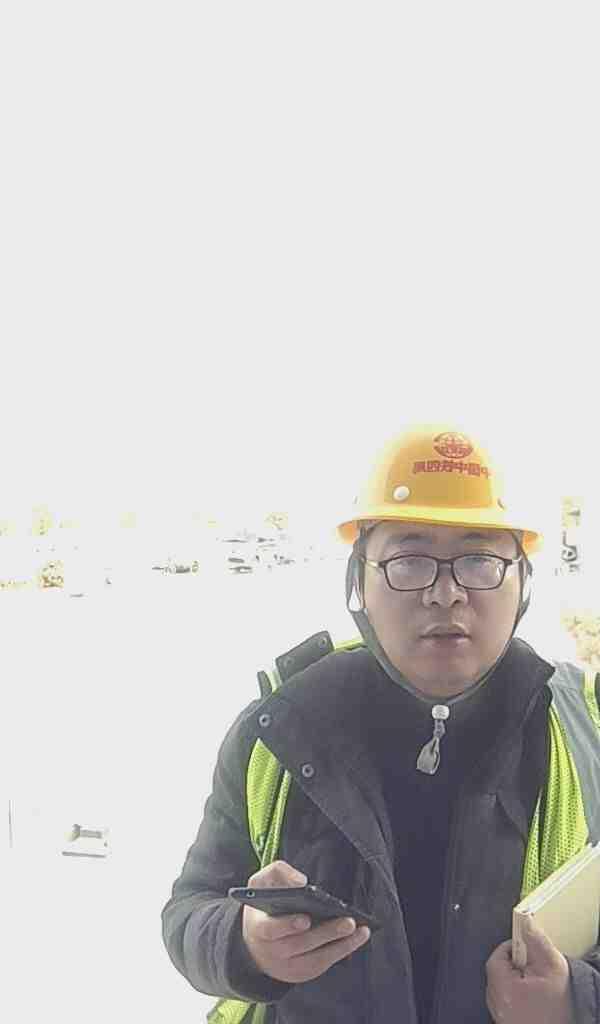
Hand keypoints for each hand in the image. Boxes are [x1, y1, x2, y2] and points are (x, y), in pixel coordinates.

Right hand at [240, 859, 370, 983]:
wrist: (256, 945)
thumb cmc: (264, 908)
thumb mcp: (261, 884)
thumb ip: (278, 872)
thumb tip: (300, 882)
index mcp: (258, 927)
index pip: (270, 929)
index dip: (287, 926)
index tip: (306, 919)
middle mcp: (271, 951)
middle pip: (300, 944)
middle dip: (326, 934)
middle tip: (348, 922)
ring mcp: (286, 966)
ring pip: (314, 958)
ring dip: (340, 945)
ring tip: (360, 930)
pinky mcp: (300, 973)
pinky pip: (321, 964)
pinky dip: (340, 953)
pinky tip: (355, 940)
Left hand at [485, 916, 574, 1023]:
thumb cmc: (558, 1010)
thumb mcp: (553, 968)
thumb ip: (538, 942)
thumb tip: (527, 923)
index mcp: (502, 984)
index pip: (498, 954)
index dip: (513, 946)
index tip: (525, 945)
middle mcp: (496, 999)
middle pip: (499, 969)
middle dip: (516, 962)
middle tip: (533, 964)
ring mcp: (500, 1011)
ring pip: (503, 984)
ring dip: (517, 978)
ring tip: (536, 982)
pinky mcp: (506, 1019)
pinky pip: (507, 998)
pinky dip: (518, 993)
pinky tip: (534, 995)